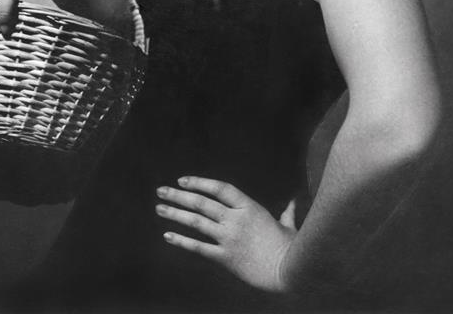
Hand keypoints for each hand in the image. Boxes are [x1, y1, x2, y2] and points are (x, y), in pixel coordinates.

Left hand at [156, 176, 296, 291]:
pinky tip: (167, 235)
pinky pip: (199, 247)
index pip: (220, 188)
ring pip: (197, 222)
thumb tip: (294, 201)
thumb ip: (287, 212)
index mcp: (249, 207)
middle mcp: (236, 219)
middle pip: (202, 202)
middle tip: (161, 190)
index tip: (182, 180)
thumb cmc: (291, 247)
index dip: (200, 182)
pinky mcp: (225, 258)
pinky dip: (182, 241)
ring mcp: (229, 238)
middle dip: (179, 195)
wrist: (288, 271)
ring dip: (176, 214)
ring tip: (159, 208)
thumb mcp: (288, 225)